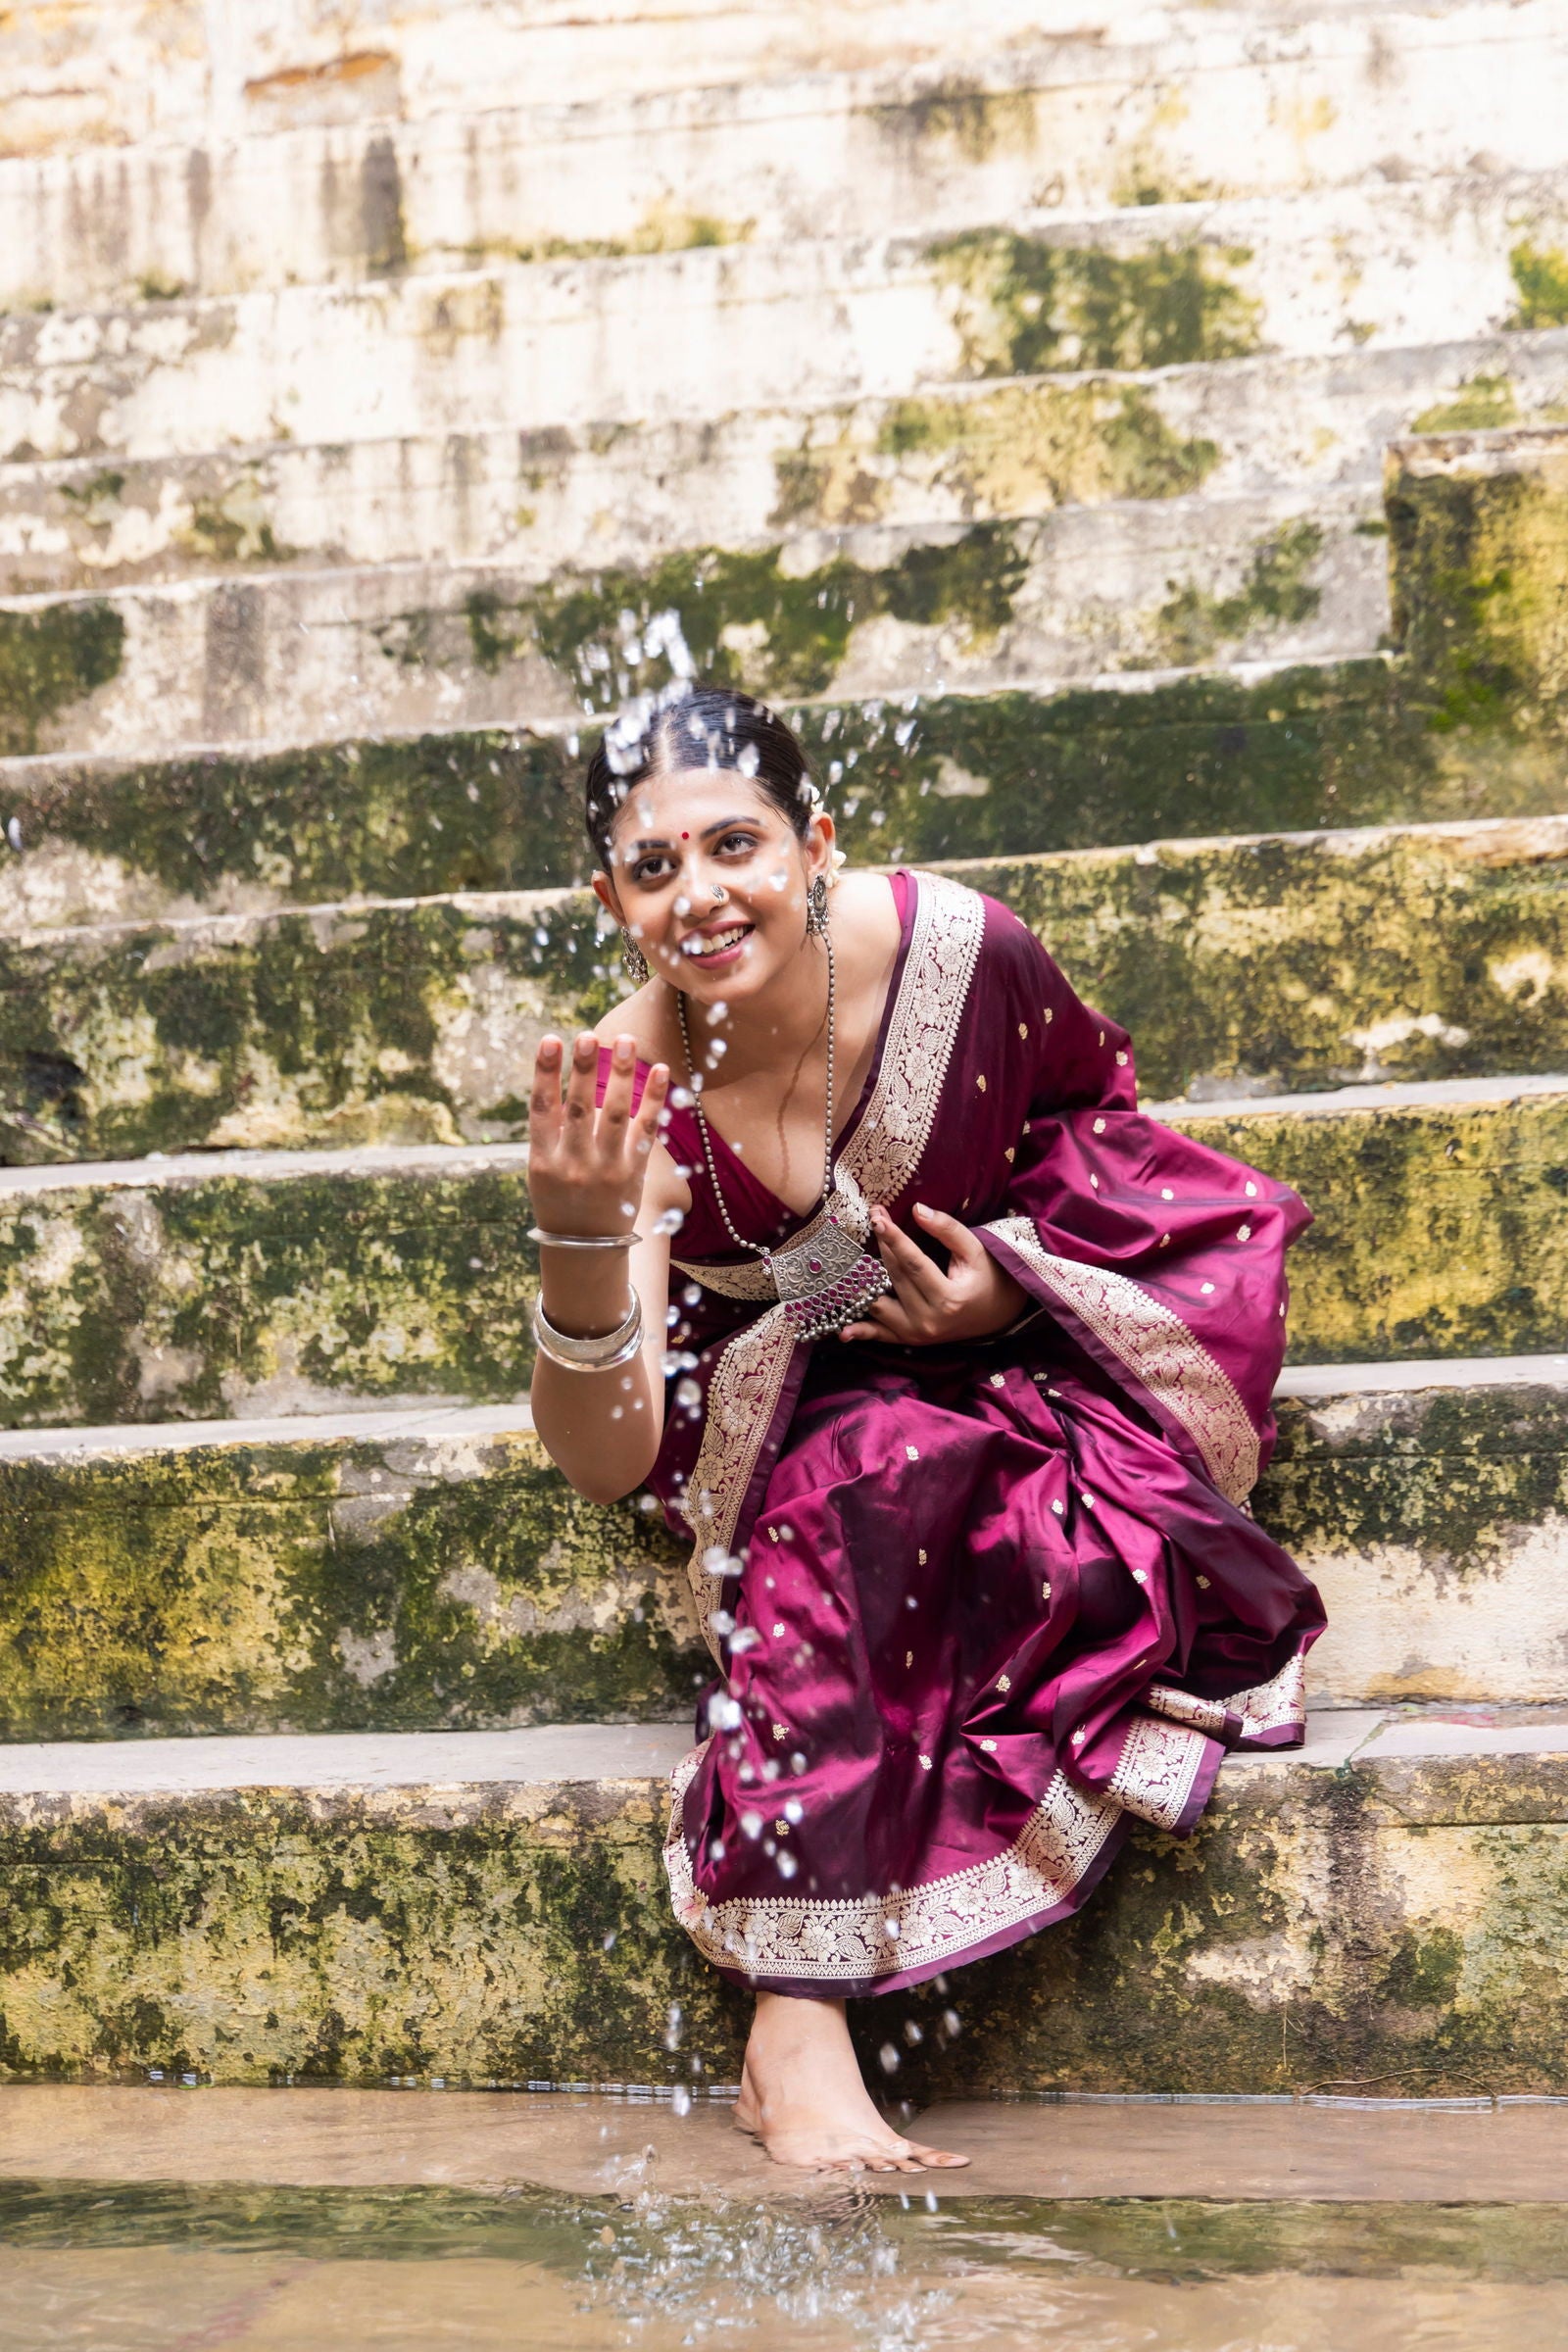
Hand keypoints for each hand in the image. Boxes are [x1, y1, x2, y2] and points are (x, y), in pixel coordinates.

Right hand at [528, 1030, 669, 1237]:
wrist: (584, 1248)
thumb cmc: (559, 1197)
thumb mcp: (541, 1170)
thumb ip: (551, 1130)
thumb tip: (566, 1076)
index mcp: (542, 1160)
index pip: (541, 1109)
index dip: (545, 1073)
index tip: (551, 1039)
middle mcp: (573, 1164)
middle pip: (578, 1109)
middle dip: (583, 1070)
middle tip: (589, 1036)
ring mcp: (605, 1170)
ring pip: (614, 1115)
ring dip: (620, 1075)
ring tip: (626, 1040)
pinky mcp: (633, 1173)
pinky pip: (647, 1130)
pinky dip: (655, 1099)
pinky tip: (661, 1070)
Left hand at [840, 1203, 1028, 1345]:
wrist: (997, 1313)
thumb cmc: (987, 1277)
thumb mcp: (975, 1250)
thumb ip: (947, 1229)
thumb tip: (917, 1209)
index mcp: (949, 1299)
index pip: (914, 1264)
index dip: (894, 1239)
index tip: (877, 1217)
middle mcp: (930, 1320)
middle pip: (895, 1278)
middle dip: (882, 1246)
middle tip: (874, 1219)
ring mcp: (917, 1334)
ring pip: (880, 1305)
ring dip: (865, 1282)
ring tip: (854, 1258)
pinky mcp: (909, 1340)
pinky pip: (880, 1335)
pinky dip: (861, 1331)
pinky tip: (842, 1330)